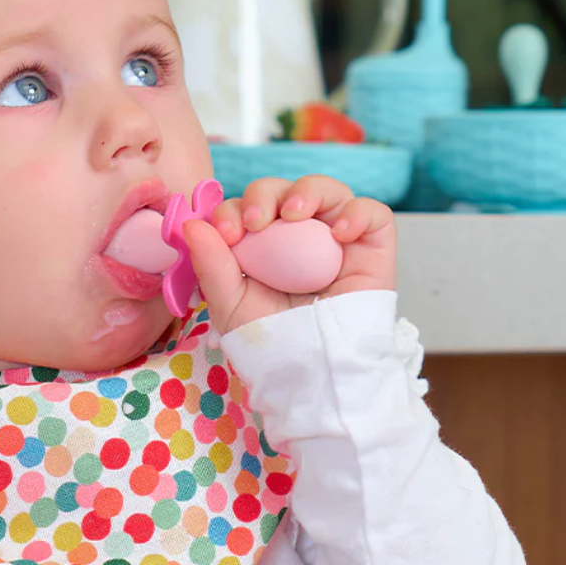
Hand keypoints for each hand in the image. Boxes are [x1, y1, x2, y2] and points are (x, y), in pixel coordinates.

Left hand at [184, 175, 394, 334]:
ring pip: (327, 191)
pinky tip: (339, 234)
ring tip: (293, 214)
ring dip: (308, 191)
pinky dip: (357, 212)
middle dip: (265, 195)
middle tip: (256, 221)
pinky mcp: (373, 248)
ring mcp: (338, 238)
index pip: (248, 208)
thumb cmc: (272, 341)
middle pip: (284, 191)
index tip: (226, 233)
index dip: (235, 209)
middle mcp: (301, 235)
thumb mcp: (231, 304)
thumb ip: (211, 264)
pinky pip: (374, 213)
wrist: (314, 373)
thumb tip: (191, 224)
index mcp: (265, 244)